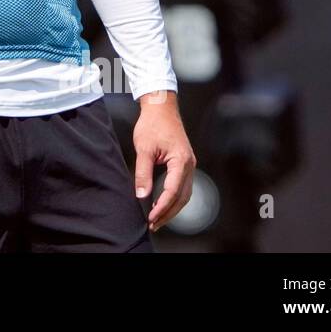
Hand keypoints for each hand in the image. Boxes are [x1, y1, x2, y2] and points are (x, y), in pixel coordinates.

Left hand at [133, 91, 195, 232]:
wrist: (161, 107)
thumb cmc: (152, 124)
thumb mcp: (144, 148)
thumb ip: (143, 173)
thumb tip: (141, 195)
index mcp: (181, 161)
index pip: (173, 191)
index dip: (161, 207)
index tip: (151, 218)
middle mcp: (189, 165)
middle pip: (182, 197)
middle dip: (168, 213)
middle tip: (153, 224)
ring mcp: (189, 164)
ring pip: (184, 194)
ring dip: (172, 208)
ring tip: (158, 219)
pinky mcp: (185, 163)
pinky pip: (183, 186)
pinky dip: (174, 198)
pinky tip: (163, 203)